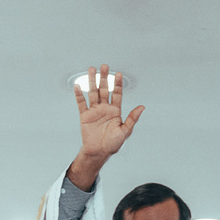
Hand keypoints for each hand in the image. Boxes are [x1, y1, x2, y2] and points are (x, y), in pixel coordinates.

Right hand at [65, 65, 145, 189]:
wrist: (99, 152)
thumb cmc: (113, 144)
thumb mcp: (125, 131)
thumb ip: (132, 118)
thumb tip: (142, 107)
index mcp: (115, 111)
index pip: (117, 94)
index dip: (117, 84)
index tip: (118, 74)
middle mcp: (105, 108)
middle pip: (104, 89)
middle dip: (104, 78)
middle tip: (104, 66)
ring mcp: (94, 111)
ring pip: (93, 93)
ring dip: (92, 81)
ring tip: (91, 70)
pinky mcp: (85, 116)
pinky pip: (81, 103)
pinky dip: (79, 95)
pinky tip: (78, 86)